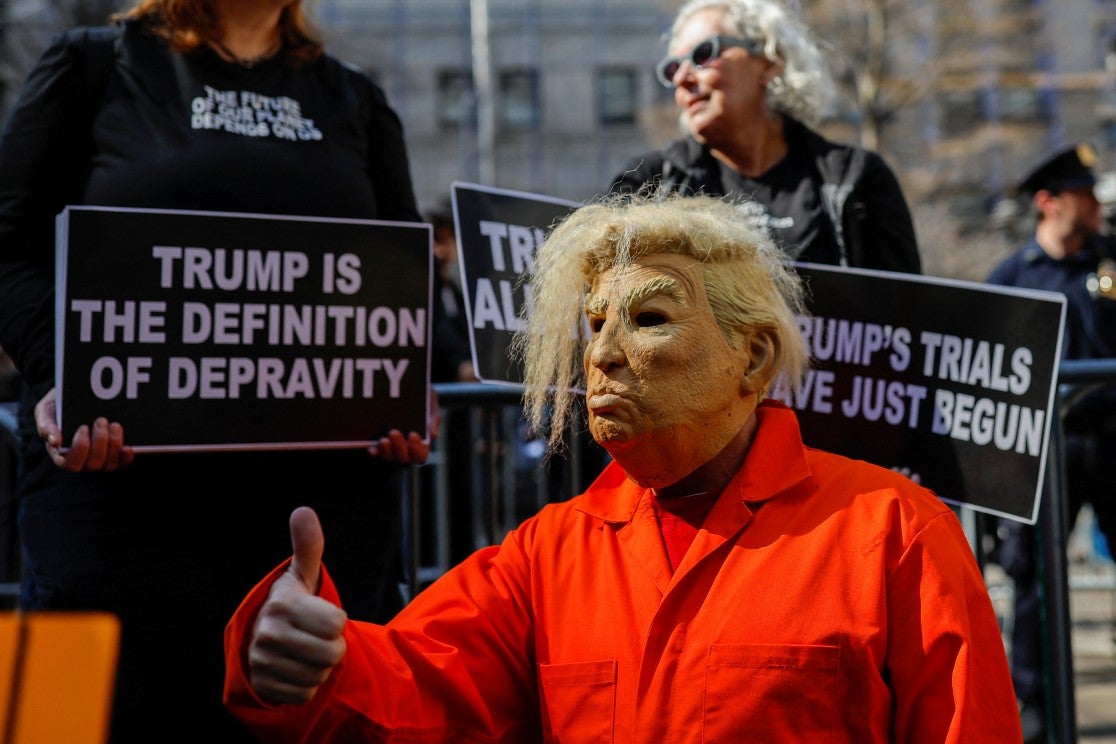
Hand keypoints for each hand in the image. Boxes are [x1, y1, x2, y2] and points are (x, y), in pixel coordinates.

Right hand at [35, 387, 133, 471]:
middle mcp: (82, 461)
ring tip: (115, 425)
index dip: (79, 449)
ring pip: (108, 464)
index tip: (83, 427)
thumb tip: (55, 442)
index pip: (69, 463)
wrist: (79, 394)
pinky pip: (122, 462)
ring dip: (113, 446)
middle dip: (99, 443)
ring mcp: (101, 459)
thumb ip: (46, 425)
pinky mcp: (116, 454)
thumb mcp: (47, 409)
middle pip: (92, 464)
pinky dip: (126, 457)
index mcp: (62, 454)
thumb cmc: (60, 405)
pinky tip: (128, 446)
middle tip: (101, 420)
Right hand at [248, 506, 347, 705]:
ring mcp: (264, 664)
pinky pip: (306, 693)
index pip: (337, 623)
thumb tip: (303, 511)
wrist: (254, 639)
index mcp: (283, 605)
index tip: (321, 616)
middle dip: (331, 646)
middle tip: (316, 638)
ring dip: (320, 667)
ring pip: (320, 675)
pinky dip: (307, 685)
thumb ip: (307, 546)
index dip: (337, 621)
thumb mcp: (299, 576)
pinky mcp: (265, 688)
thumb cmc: (288, 605)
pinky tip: (295, 669)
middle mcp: (270, 635)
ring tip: (304, 652)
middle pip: (332, 653)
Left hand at [367, 388, 441, 463]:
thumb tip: (434, 436)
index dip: (417, 449)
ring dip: (386, 451)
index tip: (413, 434)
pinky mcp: (377, 441)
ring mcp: (391, 446)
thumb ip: (434, 419)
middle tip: (394, 432)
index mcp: (421, 443)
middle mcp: (406, 448)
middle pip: (403, 458)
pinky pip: (375, 451)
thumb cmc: (423, 397)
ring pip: (389, 456)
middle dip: (399, 447)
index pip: (420, 455)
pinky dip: (374, 451)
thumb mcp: (431, 405)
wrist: (406, 384)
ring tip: (384, 439)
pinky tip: (372, 448)